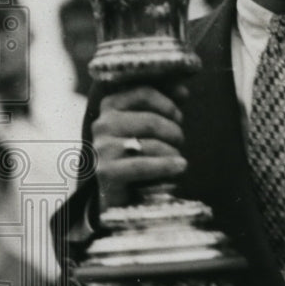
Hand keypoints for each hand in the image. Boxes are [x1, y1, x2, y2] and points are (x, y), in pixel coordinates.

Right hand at [91, 84, 188, 208]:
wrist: (123, 194)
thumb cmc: (142, 153)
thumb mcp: (153, 126)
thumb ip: (166, 104)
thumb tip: (182, 90)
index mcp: (111, 105)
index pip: (144, 93)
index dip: (168, 105)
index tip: (178, 117)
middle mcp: (102, 124)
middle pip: (151, 121)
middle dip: (174, 133)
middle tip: (179, 142)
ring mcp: (102, 149)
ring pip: (151, 144)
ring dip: (173, 153)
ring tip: (178, 160)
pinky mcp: (107, 173)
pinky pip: (143, 165)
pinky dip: (166, 166)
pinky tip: (180, 166)